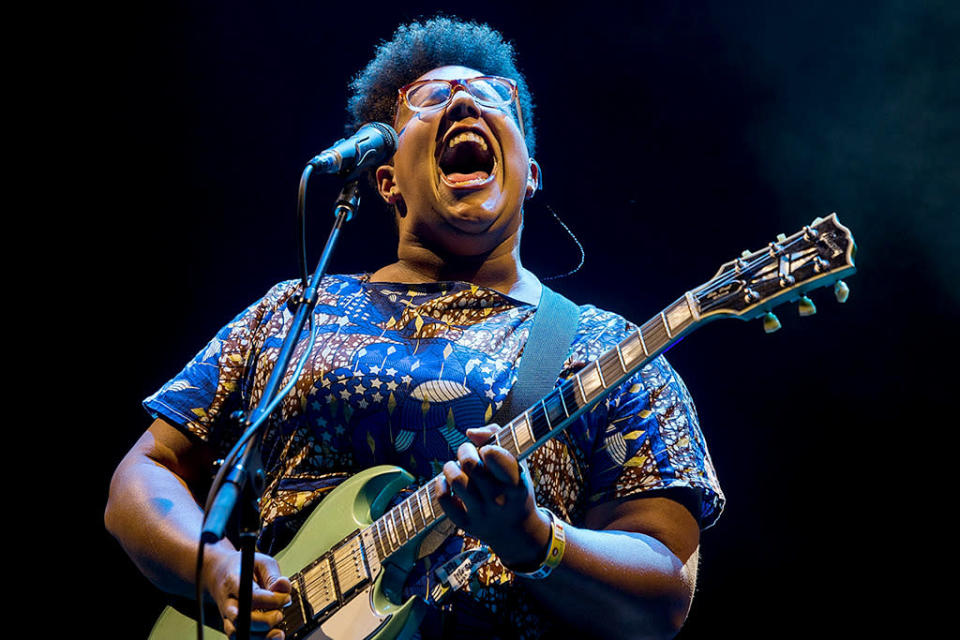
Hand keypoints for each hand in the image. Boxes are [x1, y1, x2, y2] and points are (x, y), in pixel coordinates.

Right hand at [203, 548, 291, 638]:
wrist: (220, 574)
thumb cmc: (243, 568)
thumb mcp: (261, 563)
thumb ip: (274, 575)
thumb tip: (284, 586)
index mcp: (234, 581)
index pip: (250, 595)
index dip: (271, 600)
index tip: (286, 598)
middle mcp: (227, 601)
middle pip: (240, 618)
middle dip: (264, 621)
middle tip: (280, 615)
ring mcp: (227, 616)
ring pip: (237, 632)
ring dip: (260, 636)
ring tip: (278, 632)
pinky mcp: (230, 626)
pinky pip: (239, 639)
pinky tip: (271, 636)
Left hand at [437, 424, 551, 569]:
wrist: (517, 531)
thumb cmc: (514, 487)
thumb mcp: (518, 463)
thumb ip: (497, 437)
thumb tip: (470, 432)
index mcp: (516, 484)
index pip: (493, 455)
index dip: (486, 448)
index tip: (487, 451)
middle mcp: (499, 500)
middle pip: (469, 464)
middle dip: (464, 451)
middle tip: (468, 453)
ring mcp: (482, 514)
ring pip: (455, 480)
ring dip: (450, 467)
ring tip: (456, 466)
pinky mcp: (466, 524)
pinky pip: (444, 500)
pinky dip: (441, 485)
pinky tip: (447, 481)